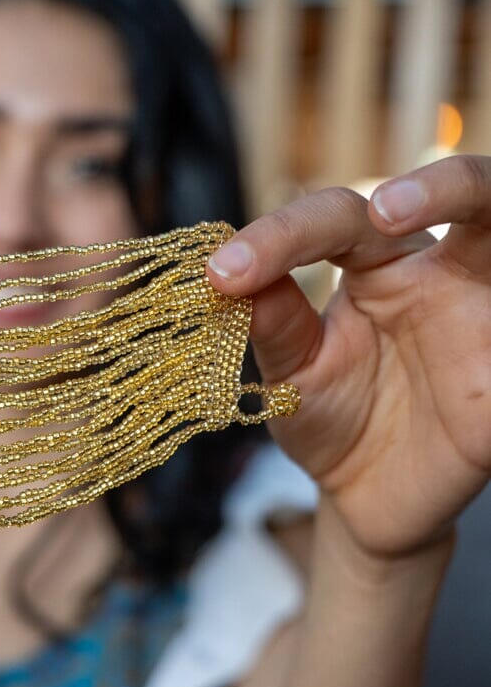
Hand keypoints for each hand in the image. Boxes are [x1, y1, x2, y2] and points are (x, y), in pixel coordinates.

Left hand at [207, 154, 490, 560]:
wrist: (365, 499)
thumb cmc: (328, 419)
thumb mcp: (290, 377)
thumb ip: (273, 326)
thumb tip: (225, 276)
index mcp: (380, 263)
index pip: (341, 218)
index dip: (283, 234)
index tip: (222, 274)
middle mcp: (444, 275)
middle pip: (469, 196)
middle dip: (443, 187)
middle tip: (385, 211)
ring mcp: (485, 323)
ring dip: (483, 220)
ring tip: (430, 236)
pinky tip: (480, 352)